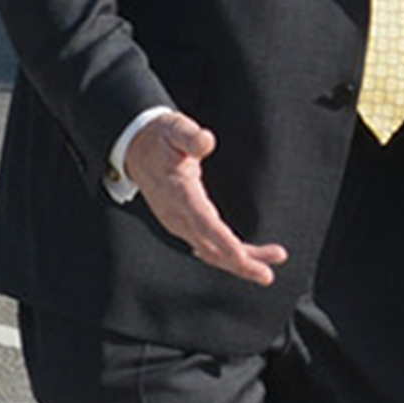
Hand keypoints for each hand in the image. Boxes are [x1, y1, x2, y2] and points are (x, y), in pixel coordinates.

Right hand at [131, 111, 286, 283]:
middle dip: (238, 262)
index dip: (222, 241)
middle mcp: (177, 214)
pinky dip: (228, 257)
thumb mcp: (174, 128)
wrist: (136, 149)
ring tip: (267, 271)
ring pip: (210, 252)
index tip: (242, 256)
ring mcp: (178, 223)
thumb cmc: (161, 139)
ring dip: (238, 264)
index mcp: (178, 192)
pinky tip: (249, 262)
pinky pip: (206, 248)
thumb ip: (190, 136)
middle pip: (209, 246)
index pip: (202, 221)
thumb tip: (206, 140)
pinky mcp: (183, 225)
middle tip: (267, 274)